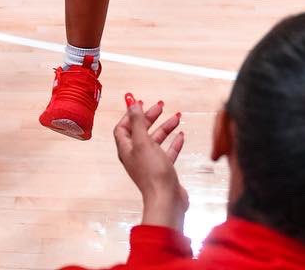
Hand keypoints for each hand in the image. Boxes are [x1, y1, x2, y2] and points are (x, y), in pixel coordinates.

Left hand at [114, 96, 188, 230]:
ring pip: (156, 141)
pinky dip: (173, 142)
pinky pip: (167, 152)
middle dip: (150, 117)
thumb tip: (131, 103)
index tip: (141, 103)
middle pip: (140, 131)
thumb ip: (137, 122)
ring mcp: (150, 163)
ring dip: (165, 128)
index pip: (123, 128)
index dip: (130, 115)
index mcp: (127, 149)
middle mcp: (136, 155)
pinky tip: (181, 134)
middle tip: (161, 106)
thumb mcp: (143, 142)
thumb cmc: (152, 172)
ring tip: (177, 117)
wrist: (166, 200)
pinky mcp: (163, 170)